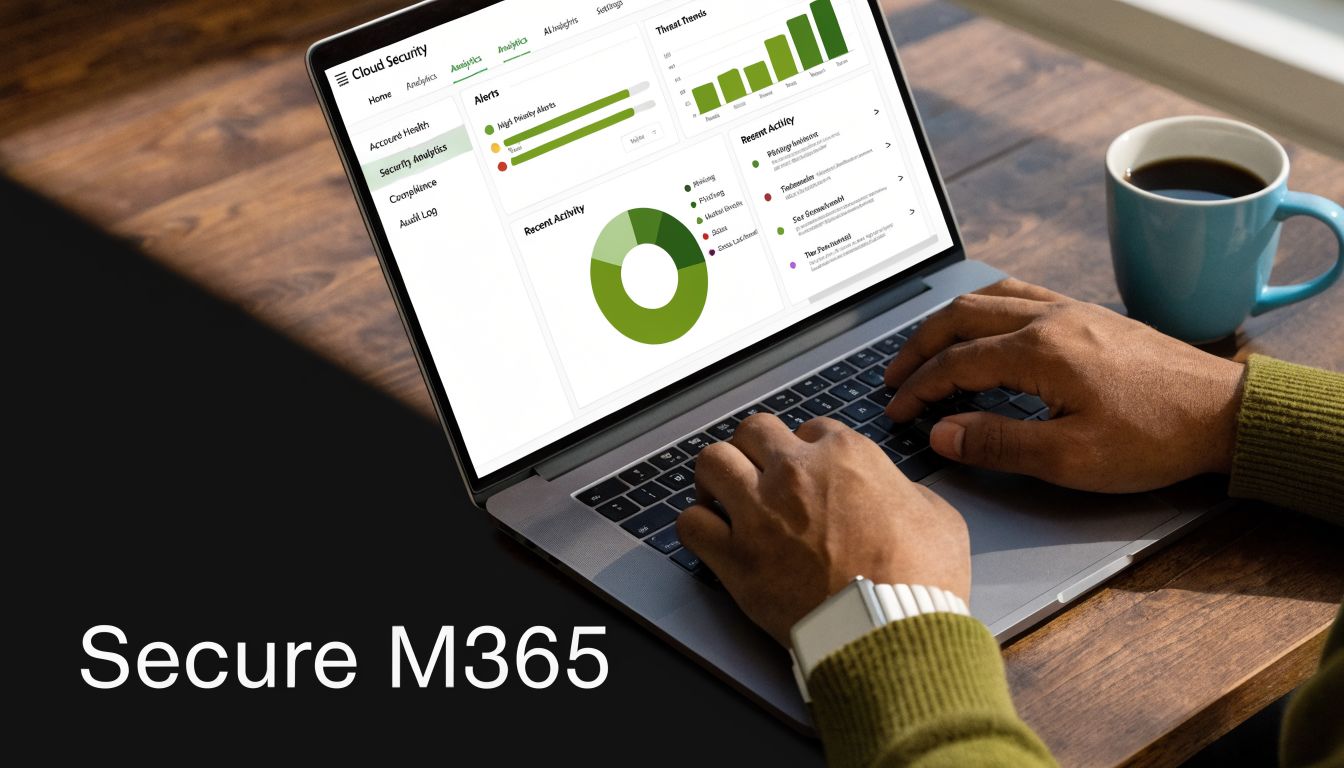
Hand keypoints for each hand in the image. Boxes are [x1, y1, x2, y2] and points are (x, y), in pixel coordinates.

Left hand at [676, 415, 969, 645]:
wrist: (893, 630)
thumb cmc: (920, 579)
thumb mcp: (937, 515)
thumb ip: (903, 490)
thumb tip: (894, 493)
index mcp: (845, 455)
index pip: (811, 428)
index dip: (810, 450)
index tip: (810, 470)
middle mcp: (795, 474)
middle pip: (752, 431)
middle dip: (757, 450)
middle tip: (761, 472)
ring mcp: (759, 513)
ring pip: (712, 462)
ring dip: (718, 476)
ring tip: (725, 493)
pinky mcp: (736, 559)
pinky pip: (691, 523)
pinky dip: (698, 525)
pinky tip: (711, 533)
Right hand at [884, 279, 1244, 492]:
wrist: (1225, 413)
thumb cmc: (1155, 437)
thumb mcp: (1071, 458)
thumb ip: (999, 443)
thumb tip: (942, 434)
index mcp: (1039, 352)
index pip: (955, 364)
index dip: (917, 389)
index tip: (896, 411)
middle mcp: (1050, 320)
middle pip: (961, 317)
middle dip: (919, 346)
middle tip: (894, 376)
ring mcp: (1072, 312)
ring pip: (989, 297)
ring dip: (949, 320)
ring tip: (927, 347)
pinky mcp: (1091, 316)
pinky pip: (1022, 294)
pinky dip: (986, 306)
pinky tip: (986, 322)